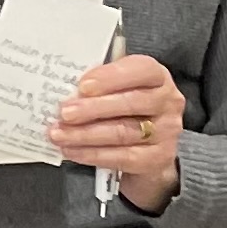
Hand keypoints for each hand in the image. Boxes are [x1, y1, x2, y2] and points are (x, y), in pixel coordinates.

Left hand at [51, 53, 185, 212]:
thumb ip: (98, 84)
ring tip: (59, 134)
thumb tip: (65, 90)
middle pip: (130, 103)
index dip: (111, 77)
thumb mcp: (117, 86)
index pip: (141, 70)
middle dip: (92, 108)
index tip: (83, 85)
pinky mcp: (157, 157)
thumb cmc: (126, 105)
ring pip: (122, 132)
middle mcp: (167, 102)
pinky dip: (92, 154)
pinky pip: (122, 157)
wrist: (149, 144)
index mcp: (157, 76)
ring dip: (85, 134)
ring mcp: (166, 131)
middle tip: (64, 113)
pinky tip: (72, 150)